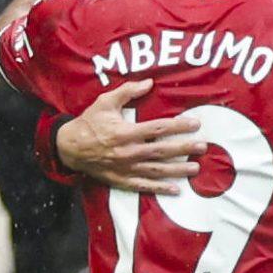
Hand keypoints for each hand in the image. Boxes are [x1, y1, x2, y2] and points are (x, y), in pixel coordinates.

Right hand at [56, 78, 204, 192]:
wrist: (70, 148)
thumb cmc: (89, 123)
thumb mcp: (105, 102)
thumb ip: (128, 92)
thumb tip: (149, 82)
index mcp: (125, 132)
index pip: (158, 129)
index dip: (178, 126)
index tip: (195, 124)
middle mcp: (128, 152)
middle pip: (162, 151)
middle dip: (184, 148)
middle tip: (203, 147)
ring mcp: (126, 168)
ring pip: (157, 170)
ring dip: (178, 170)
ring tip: (195, 168)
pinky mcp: (122, 180)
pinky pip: (144, 185)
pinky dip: (160, 188)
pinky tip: (176, 189)